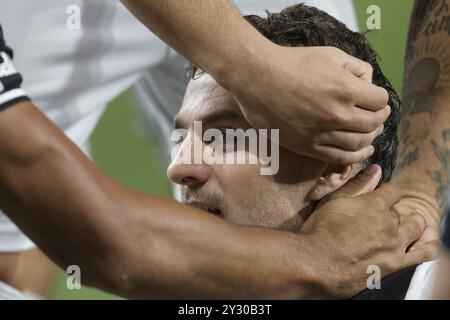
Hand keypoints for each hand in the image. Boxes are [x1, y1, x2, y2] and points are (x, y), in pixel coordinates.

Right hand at [228, 45, 390, 164]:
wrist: (257, 79)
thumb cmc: (292, 63)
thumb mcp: (330, 54)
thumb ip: (356, 68)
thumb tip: (368, 84)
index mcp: (345, 89)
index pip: (380, 101)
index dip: (381, 99)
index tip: (377, 99)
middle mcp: (337, 114)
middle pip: (373, 123)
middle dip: (380, 118)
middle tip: (378, 115)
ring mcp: (322, 133)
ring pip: (360, 142)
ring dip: (370, 137)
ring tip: (370, 132)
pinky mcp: (308, 146)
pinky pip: (341, 158)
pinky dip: (356, 156)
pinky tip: (362, 151)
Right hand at [301, 165, 438, 297]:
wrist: (315, 263)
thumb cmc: (319, 230)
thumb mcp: (333, 201)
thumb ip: (357, 185)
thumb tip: (377, 169)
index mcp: (374, 203)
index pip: (393, 190)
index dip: (387, 192)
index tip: (380, 197)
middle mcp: (389, 222)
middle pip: (401, 211)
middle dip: (392, 212)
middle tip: (377, 219)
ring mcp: (395, 244)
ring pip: (416, 227)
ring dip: (412, 224)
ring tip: (400, 227)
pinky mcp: (396, 263)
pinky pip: (425, 253)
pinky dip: (429, 245)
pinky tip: (423, 242)